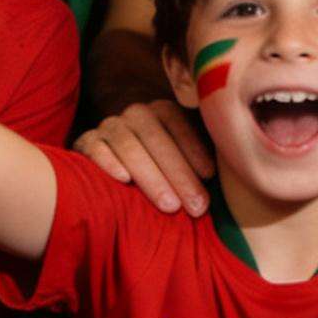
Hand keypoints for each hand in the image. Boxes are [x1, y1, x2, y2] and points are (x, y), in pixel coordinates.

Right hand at [74, 100, 214, 215]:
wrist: (115, 169)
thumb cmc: (161, 170)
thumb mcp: (181, 158)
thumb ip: (201, 160)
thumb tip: (234, 166)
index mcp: (160, 111)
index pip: (177, 122)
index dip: (193, 146)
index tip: (210, 175)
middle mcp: (134, 115)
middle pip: (155, 136)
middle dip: (178, 172)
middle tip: (197, 206)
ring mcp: (108, 127)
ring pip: (127, 143)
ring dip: (150, 175)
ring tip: (169, 205)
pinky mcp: (84, 143)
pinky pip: (94, 148)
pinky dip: (108, 162)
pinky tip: (123, 180)